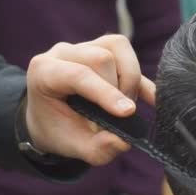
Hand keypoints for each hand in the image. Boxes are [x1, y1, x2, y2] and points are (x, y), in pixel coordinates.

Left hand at [24, 35, 155, 164]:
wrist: (50, 117)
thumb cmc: (58, 130)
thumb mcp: (74, 146)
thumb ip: (97, 148)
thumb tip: (124, 141)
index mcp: (44, 72)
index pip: (79, 74)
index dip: (106, 93)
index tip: (128, 113)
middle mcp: (63, 53)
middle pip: (102, 57)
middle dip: (118, 88)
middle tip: (120, 115)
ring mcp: (83, 46)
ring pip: (117, 47)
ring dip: (130, 78)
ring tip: (124, 104)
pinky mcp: (102, 47)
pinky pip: (127, 53)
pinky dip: (141, 78)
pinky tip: (151, 99)